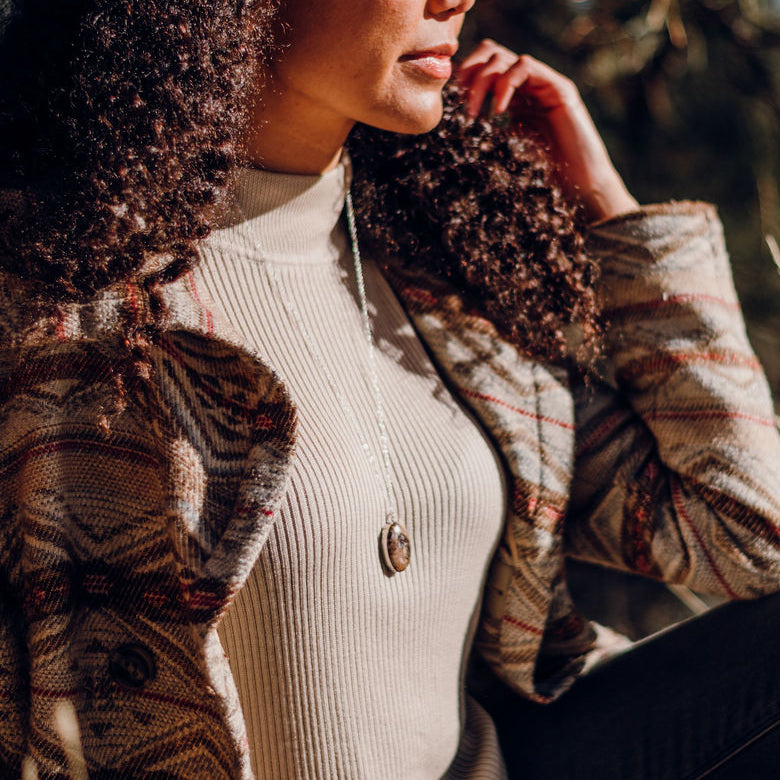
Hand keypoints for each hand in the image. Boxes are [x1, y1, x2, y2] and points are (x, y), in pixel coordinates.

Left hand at [457, 40, 638, 222]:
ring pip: (505, 58)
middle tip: (461, 108)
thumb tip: (448, 138)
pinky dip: (505, 84)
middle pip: (490, 54)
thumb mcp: (502, 154)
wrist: (579, 186)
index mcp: (513, 98)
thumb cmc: (543, 177)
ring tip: (475, 115)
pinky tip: (498, 112)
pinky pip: (526, 67)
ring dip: (482, 82)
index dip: (462, 81)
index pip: (482, 69)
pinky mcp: (559, 88)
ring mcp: (544, 84)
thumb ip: (483, 138)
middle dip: (468, 76)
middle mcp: (528, 86)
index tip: (449, 107)